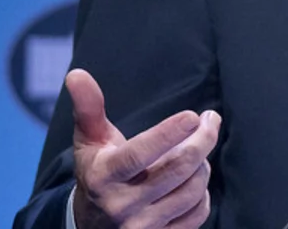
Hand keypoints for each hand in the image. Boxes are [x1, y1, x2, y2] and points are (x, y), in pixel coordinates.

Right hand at [66, 68, 221, 228]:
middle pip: (178, 168)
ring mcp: (142, 228)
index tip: (194, 115)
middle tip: (211, 121)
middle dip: (202, 140)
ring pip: (192, 190)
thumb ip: (89, 108)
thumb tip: (76, 74)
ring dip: (203, 165)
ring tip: (195, 151)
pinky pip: (198, 214)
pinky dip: (202, 193)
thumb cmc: (96, 171)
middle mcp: (122, 206)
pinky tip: (193, 180)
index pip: (140, 154)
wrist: (90, 225)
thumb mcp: (88, 141)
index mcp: (103, 176)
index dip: (169, 133)